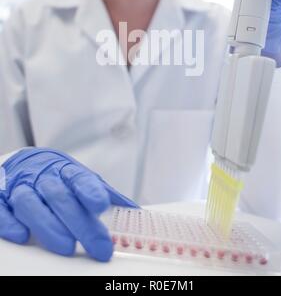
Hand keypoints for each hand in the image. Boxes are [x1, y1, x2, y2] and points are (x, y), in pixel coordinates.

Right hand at [0, 148, 137, 260]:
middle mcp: (44, 178)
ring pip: (32, 204)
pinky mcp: (2, 198)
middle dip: (80, 222)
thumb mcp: (83, 180)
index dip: (90, 191)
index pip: (80, 179)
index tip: (102, 205)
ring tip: (66, 246)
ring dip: (49, 225)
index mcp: (66, 171)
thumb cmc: (60, 177)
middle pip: (61, 197)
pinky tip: (22, 236)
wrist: (26, 163)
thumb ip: (106, 195)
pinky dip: (10, 222)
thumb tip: (137, 213)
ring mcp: (21, 187)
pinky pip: (2, 209)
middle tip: (98, 245)